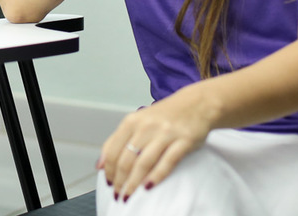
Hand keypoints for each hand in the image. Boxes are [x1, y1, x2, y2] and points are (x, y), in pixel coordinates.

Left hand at [97, 90, 211, 201]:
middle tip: (119, 194)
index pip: (113, 150)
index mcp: (132, 121)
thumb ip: (119, 140)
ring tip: (130, 195)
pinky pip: (167, 162)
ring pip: (144, 163)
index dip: (109, 170)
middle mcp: (146, 126)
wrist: (197, 103)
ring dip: (134, 183)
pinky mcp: (183, 141)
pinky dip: (156, 176)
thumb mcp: (138, 121)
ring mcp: (165, 133)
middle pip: (126, 159)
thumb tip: (101, 164)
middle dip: (120, 180)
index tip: (108, 182)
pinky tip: (148, 187)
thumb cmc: (165, 116)